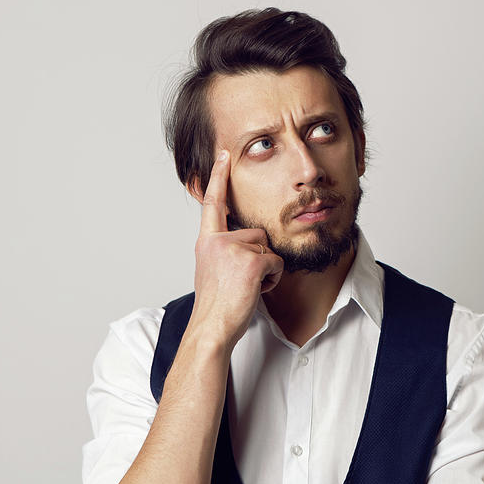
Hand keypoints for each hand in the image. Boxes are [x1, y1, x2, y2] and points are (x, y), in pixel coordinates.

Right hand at [187, 150, 283, 348]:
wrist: (211, 328)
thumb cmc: (217, 306)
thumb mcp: (213, 270)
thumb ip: (224, 251)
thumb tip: (247, 242)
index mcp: (206, 242)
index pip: (214, 204)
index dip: (219, 178)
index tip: (223, 154)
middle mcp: (217, 241)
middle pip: (257, 233)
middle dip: (259, 258)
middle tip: (240, 283)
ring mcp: (233, 249)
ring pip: (269, 249)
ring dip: (266, 270)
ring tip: (245, 288)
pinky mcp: (251, 261)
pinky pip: (276, 262)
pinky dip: (272, 279)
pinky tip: (255, 291)